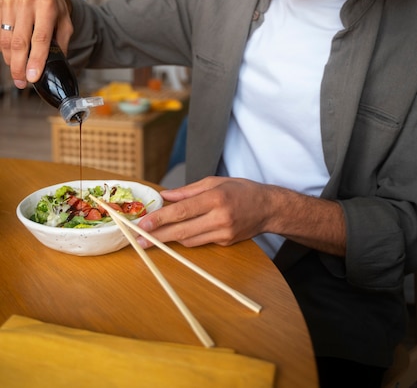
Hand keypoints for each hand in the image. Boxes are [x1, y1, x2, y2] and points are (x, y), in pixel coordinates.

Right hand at [0, 0, 72, 87]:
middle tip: (22, 81)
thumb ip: (60, 45)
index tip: (32, 77)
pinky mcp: (0, 4)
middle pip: (19, 42)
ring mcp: (10, 1)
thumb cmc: (55, 8)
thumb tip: (52, 68)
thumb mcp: (65, 25)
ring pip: (6, 40)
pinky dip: (5, 48)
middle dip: (19, 66)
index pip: (40, 39)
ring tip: (18, 70)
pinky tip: (12, 55)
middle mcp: (27, 1)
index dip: (35, 60)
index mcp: (47, 6)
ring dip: (11, 59)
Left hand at [137, 175, 272, 247]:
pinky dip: (186, 237)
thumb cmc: (241, 190)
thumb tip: (165, 196)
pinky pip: (199, 242)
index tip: (143, 223)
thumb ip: (188, 191)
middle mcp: (220, 217)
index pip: (182, 210)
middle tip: (138, 239)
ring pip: (189, 240)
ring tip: (151, 236)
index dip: (160, 218)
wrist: (268, 208)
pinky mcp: (225, 243)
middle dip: (157, 236)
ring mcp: (223, 233)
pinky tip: (176, 233)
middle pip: (182, 230)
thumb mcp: (215, 182)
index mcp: (216, 198)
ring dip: (169, 238)